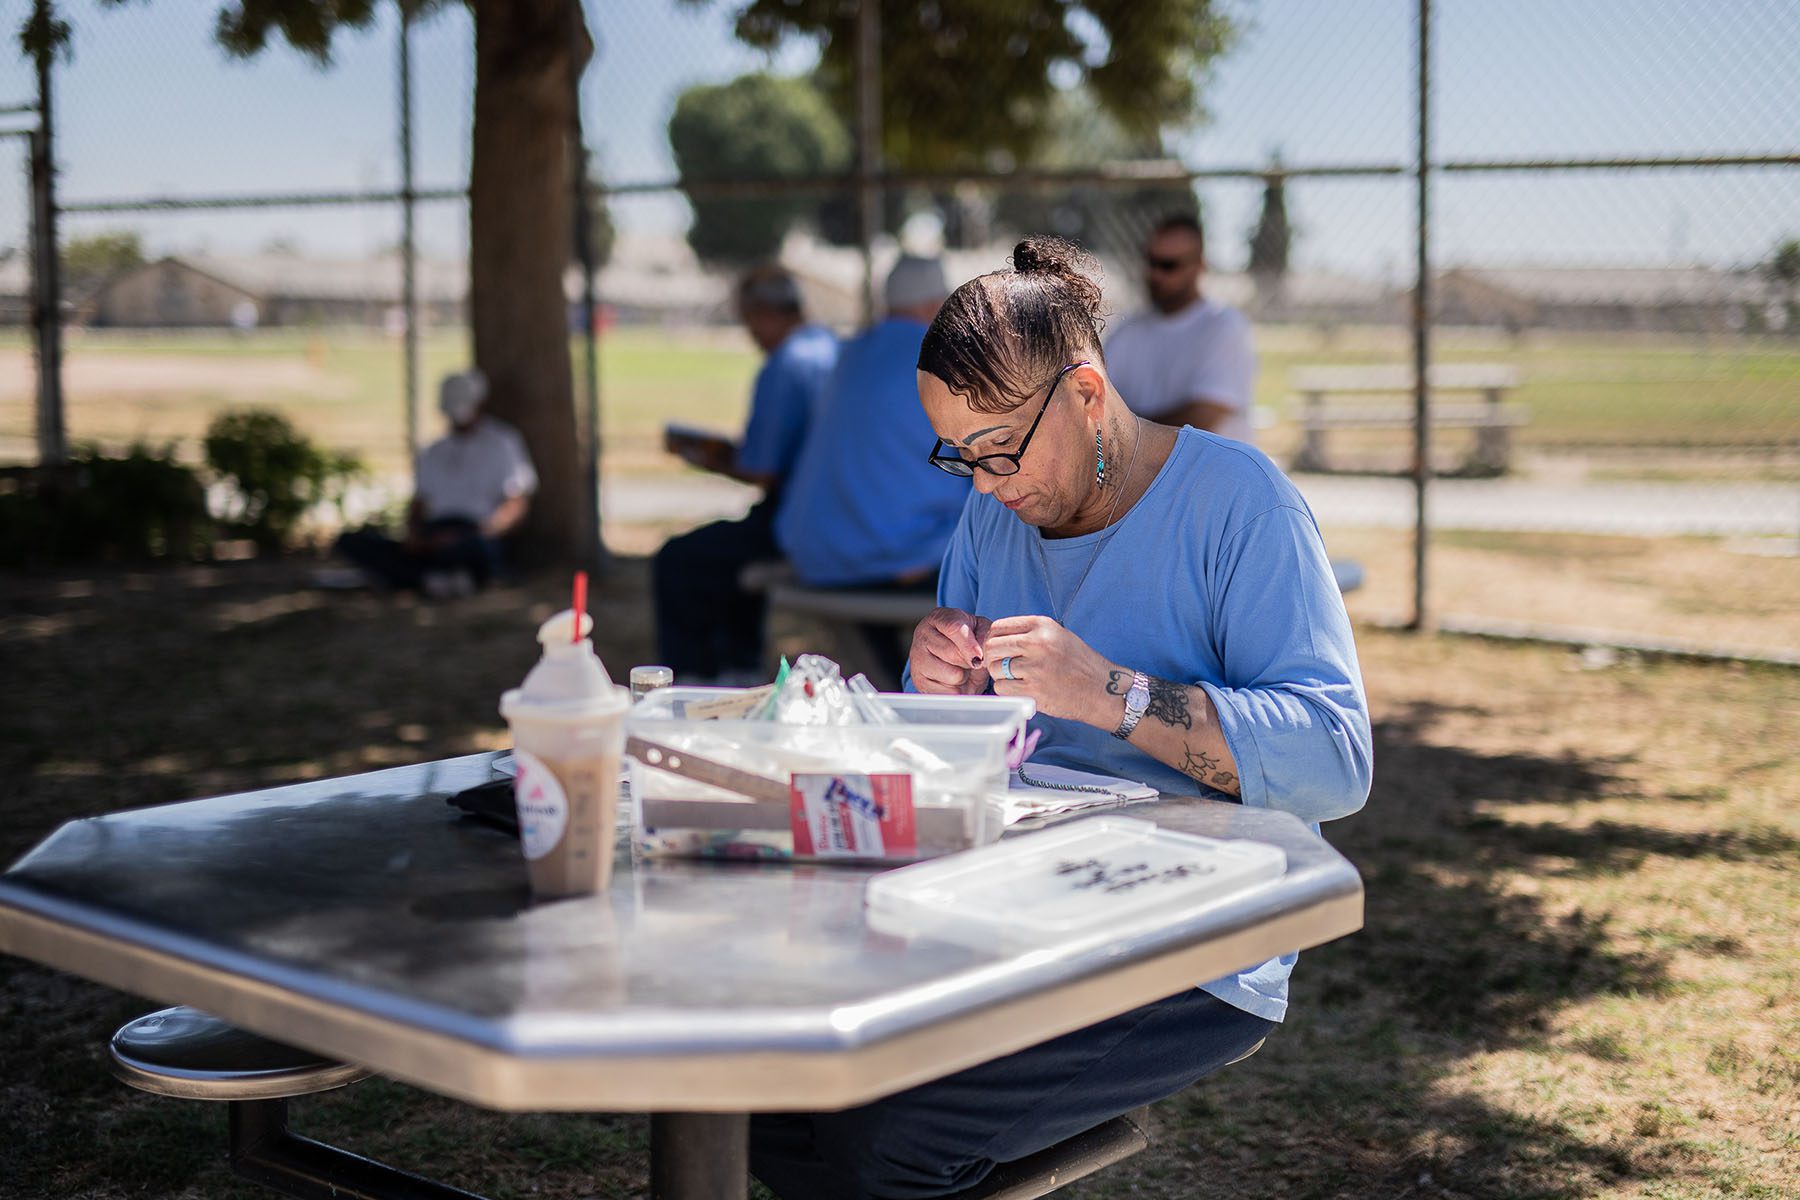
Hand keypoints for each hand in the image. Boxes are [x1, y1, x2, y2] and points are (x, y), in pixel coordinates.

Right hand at [909, 608, 992, 693]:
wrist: (952, 657)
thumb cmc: (968, 641)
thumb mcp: (979, 630)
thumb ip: (984, 636)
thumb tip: (981, 655)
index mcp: (938, 618)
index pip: (953, 628)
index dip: (969, 645)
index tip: (980, 657)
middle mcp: (923, 635)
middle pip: (953, 654)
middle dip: (969, 661)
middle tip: (971, 660)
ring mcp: (917, 658)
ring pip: (952, 675)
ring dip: (963, 676)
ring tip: (960, 668)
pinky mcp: (918, 680)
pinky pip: (946, 692)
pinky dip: (955, 689)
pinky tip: (951, 680)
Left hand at [981, 615, 1118, 726]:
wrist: (1101, 688)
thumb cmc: (1079, 663)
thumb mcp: (1057, 635)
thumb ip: (1029, 633)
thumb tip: (996, 639)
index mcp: (1041, 625)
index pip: (998, 627)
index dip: (993, 640)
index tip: (999, 650)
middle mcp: (1036, 642)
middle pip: (992, 647)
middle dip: (992, 659)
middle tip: (1001, 667)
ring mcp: (1034, 667)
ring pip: (994, 669)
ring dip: (1000, 676)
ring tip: (1016, 679)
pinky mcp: (1033, 690)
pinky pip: (1002, 688)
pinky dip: (1007, 691)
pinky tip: (1022, 690)